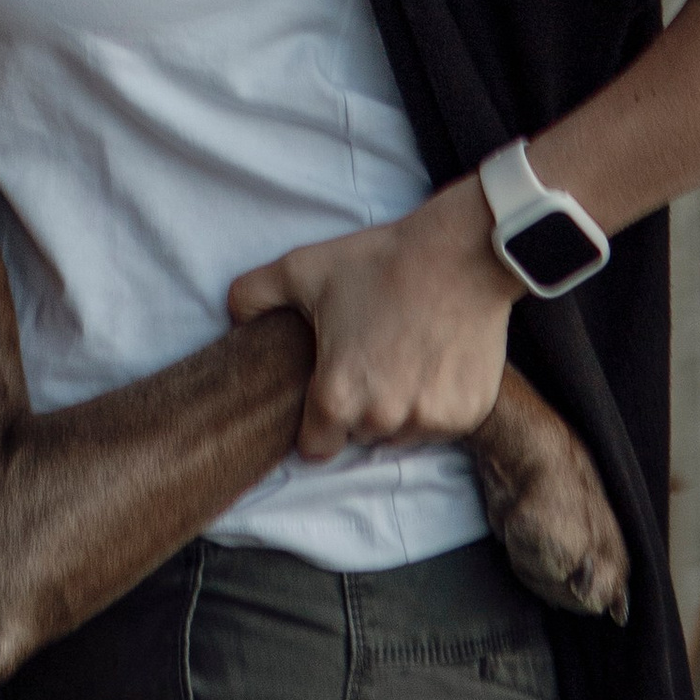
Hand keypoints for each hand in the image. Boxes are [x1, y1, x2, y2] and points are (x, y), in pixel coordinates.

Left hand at [227, 179, 522, 461]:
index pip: (315, 447)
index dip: (316, 422)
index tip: (328, 391)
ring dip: (400, 408)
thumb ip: (253, 295)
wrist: (461, 252)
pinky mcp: (467, 415)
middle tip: (370, 355)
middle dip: (360, 407)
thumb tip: (232, 316)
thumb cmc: (381, 261)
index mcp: (337, 396)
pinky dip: (438, 400)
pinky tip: (436, 358)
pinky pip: (441, 424)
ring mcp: (429, 420)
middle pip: (360, 436)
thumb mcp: (303, 269)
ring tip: (405, 353)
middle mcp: (383, 419)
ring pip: (401, 433)